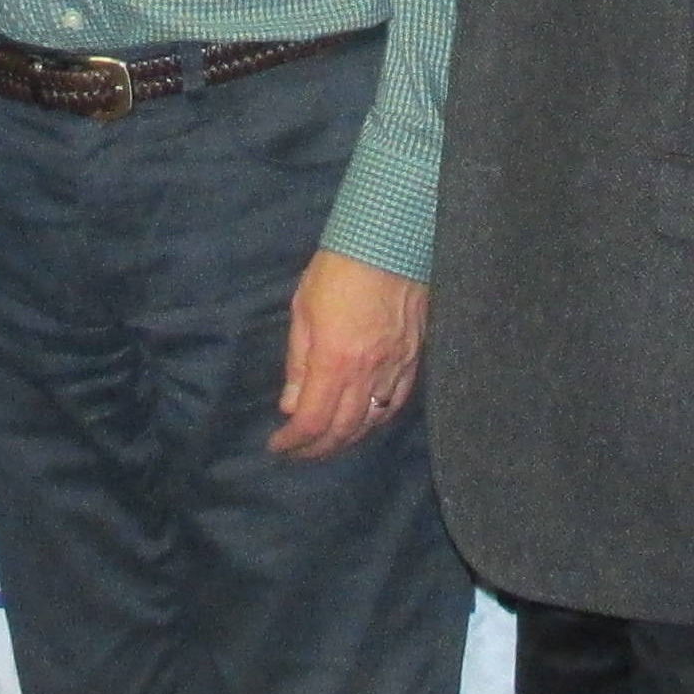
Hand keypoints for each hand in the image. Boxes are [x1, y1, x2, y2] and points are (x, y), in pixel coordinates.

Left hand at [272, 251, 425, 457]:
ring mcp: (396, 368)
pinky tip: (366, 422)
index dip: (293, 441)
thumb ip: (298, 363)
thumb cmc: (339, 269)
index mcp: (334, 361)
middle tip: (299, 452)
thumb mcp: (303, 311)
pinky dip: (377, 420)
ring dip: (347, 439)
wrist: (390, 241)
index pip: (312, 420)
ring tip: (328, 443)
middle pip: (343, 430)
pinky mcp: (414, 359)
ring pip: (372, 422)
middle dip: (318, 449)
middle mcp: (368, 373)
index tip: (278, 446)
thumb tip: (290, 405)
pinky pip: (396, 403)